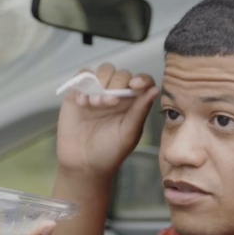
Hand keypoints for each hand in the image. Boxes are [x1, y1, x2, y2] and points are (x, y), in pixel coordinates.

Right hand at [57, 63, 158, 178]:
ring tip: (94, 103)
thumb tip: (155, 89)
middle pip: (121, 74)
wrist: (82, 163)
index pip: (142, 82)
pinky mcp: (78, 93)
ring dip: (100, 82)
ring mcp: (97, 92)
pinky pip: (82, 76)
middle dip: (116, 83)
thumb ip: (140, 111)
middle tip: (109, 102)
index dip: (141, 79)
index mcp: (133, 104)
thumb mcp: (128, 133)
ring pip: (102, 71)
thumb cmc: (109, 152)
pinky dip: (83, 84)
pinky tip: (82, 102)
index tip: (135, 86)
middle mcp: (117, 95)